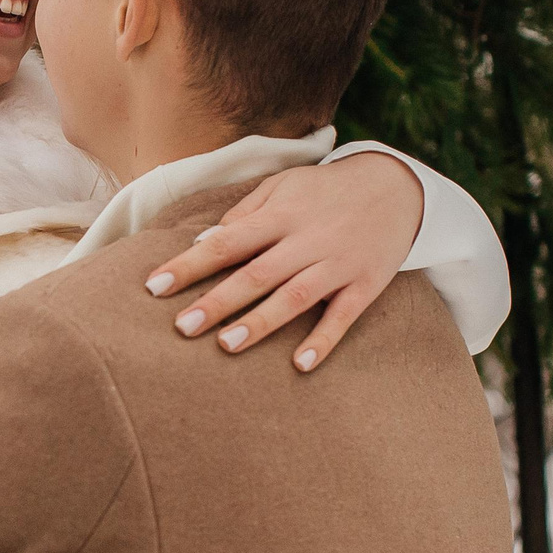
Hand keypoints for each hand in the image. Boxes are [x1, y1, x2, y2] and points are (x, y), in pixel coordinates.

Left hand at [141, 152, 423, 371]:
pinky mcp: (365, 285)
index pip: (227, 242)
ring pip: (296, 296)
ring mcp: (338, 263)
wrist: (397, 188)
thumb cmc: (324, 191)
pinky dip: (323, 340)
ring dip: (261, 322)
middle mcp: (307, 239)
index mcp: (281, 215)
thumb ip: (244, 214)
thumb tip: (203, 242)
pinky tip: (300, 364)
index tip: (154, 286)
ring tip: (226, 345)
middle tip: (182, 327)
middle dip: (218, 301)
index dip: (190, 265)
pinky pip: (344, 316)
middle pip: (257, 273)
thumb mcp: (283, 187)